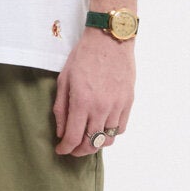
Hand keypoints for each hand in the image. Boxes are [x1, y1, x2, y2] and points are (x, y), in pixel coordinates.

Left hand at [53, 28, 134, 157]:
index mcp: (82, 102)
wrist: (110, 39)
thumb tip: (61, 132)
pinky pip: (120, 128)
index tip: (61, 150)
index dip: (65, 149)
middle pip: (91, 143)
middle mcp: (101, 108)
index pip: (73, 138)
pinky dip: (110, 133)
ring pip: (107, 140)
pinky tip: (102, 127)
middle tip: (72, 148)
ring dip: (95, 144)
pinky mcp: (128, 102)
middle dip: (79, 150)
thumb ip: (61, 109)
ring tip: (87, 138)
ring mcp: (117, 106)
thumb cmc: (83, 56)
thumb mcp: (64, 80)